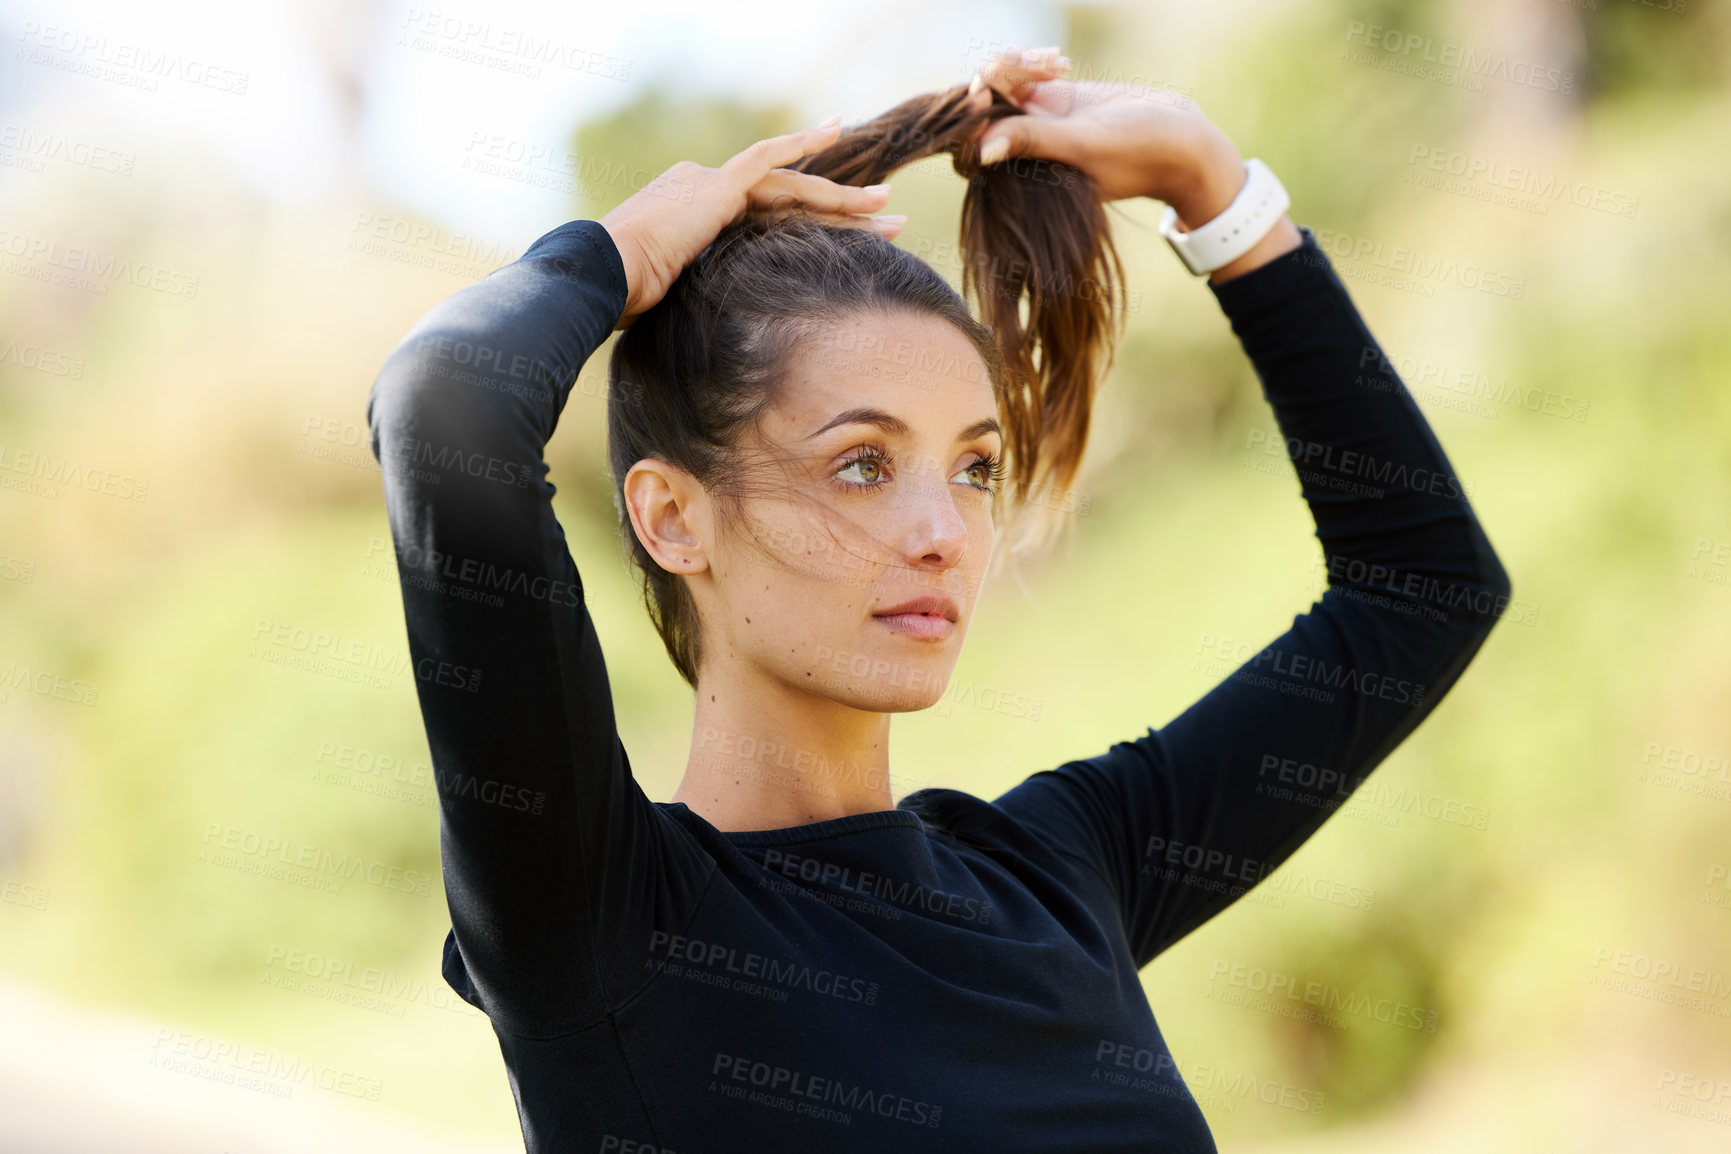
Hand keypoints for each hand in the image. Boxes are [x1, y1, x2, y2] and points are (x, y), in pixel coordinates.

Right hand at [598, 118, 904, 329]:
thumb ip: (704, 305)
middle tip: (888, 217)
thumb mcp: (677, 308)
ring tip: (887, 207)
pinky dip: (799, 144)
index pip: (766, 221)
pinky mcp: (717, 186)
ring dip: (841, 199)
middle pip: (788, 204)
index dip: (809, 231)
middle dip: (841, 212)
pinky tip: (835, 131)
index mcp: (695, 219)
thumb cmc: (627, 304)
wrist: (603, 278)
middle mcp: (704, 191)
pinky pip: (766, 158)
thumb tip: (717, 345)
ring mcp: (710, 184)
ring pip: (791, 189)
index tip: (843, 239)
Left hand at [967, 47, 1240, 224]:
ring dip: (1015, 65)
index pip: (975, 144)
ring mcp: (1041, 123)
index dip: (972, 115)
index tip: (985, 92)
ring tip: (1051, 61)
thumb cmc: (1140, 152)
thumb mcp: (1084, 145)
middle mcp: (1026, 151)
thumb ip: (1034, 143)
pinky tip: (1059, 59)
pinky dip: (1032, 61)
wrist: (1184, 141)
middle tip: (1030, 66)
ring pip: (1001, 88)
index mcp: (1024, 174)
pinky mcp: (1057, 101)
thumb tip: (981, 149)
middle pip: (983, 111)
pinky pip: (1023, 77)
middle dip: (996, 80)